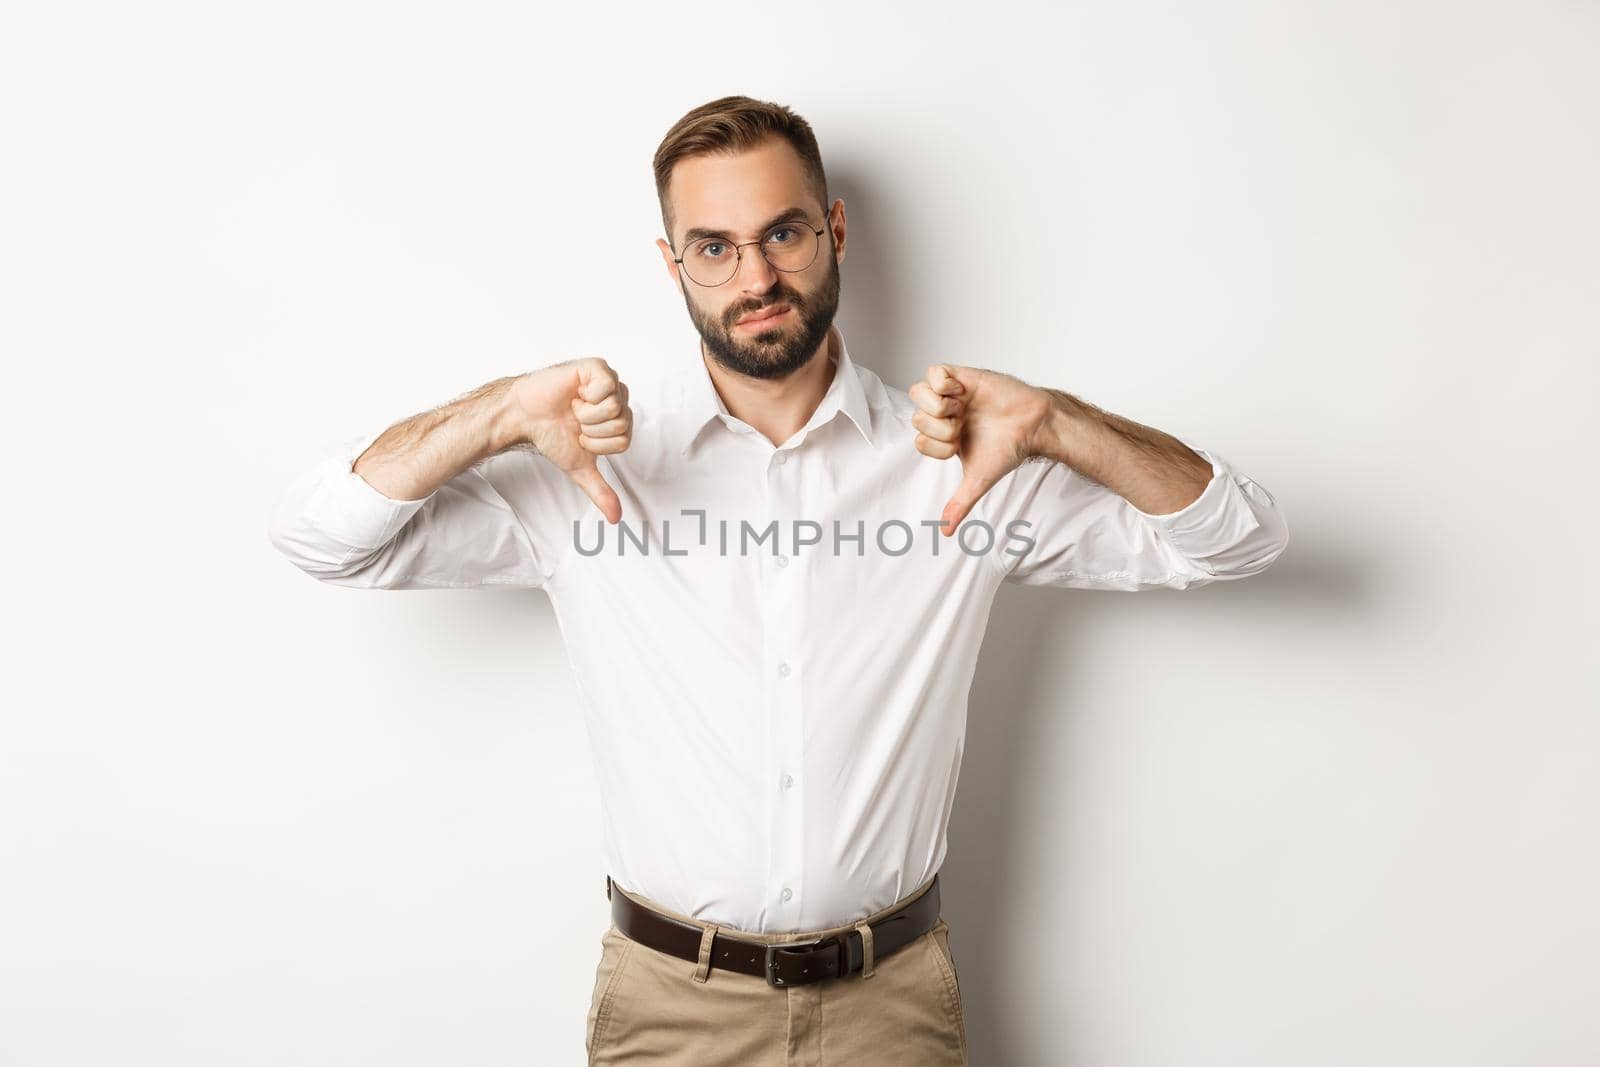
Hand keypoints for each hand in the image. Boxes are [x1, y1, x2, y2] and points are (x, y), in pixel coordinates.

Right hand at [509, 357, 631, 522]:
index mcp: (618, 420)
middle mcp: (618, 399)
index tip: (580, 436)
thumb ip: (600, 491)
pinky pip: (607, 388)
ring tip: (573, 408)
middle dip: (592, 431)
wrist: (525, 416)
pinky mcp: (597, 367)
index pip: (624, 440)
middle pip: (623, 424)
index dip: (598, 445)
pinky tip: (574, 394)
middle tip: (575, 421)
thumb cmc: (552, 435)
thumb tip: (615, 518)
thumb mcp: (579, 466)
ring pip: (615, 408)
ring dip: (587, 415)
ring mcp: (609, 381)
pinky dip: (586, 397)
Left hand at [909, 363, 1053, 534]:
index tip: (959, 445)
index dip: (936, 445)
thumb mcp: (978, 479)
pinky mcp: (960, 375)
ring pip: (917, 392)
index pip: (918, 439)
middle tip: (963, 426)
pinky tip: (962, 393)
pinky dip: (943, 384)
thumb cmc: (1008, 448)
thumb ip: (960, 504)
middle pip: (914, 417)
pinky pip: (932, 371)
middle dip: (939, 428)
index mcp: (944, 436)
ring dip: (937, 406)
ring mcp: (950, 394)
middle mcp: (943, 414)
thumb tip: (946, 532)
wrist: (1033, 424)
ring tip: (961, 409)